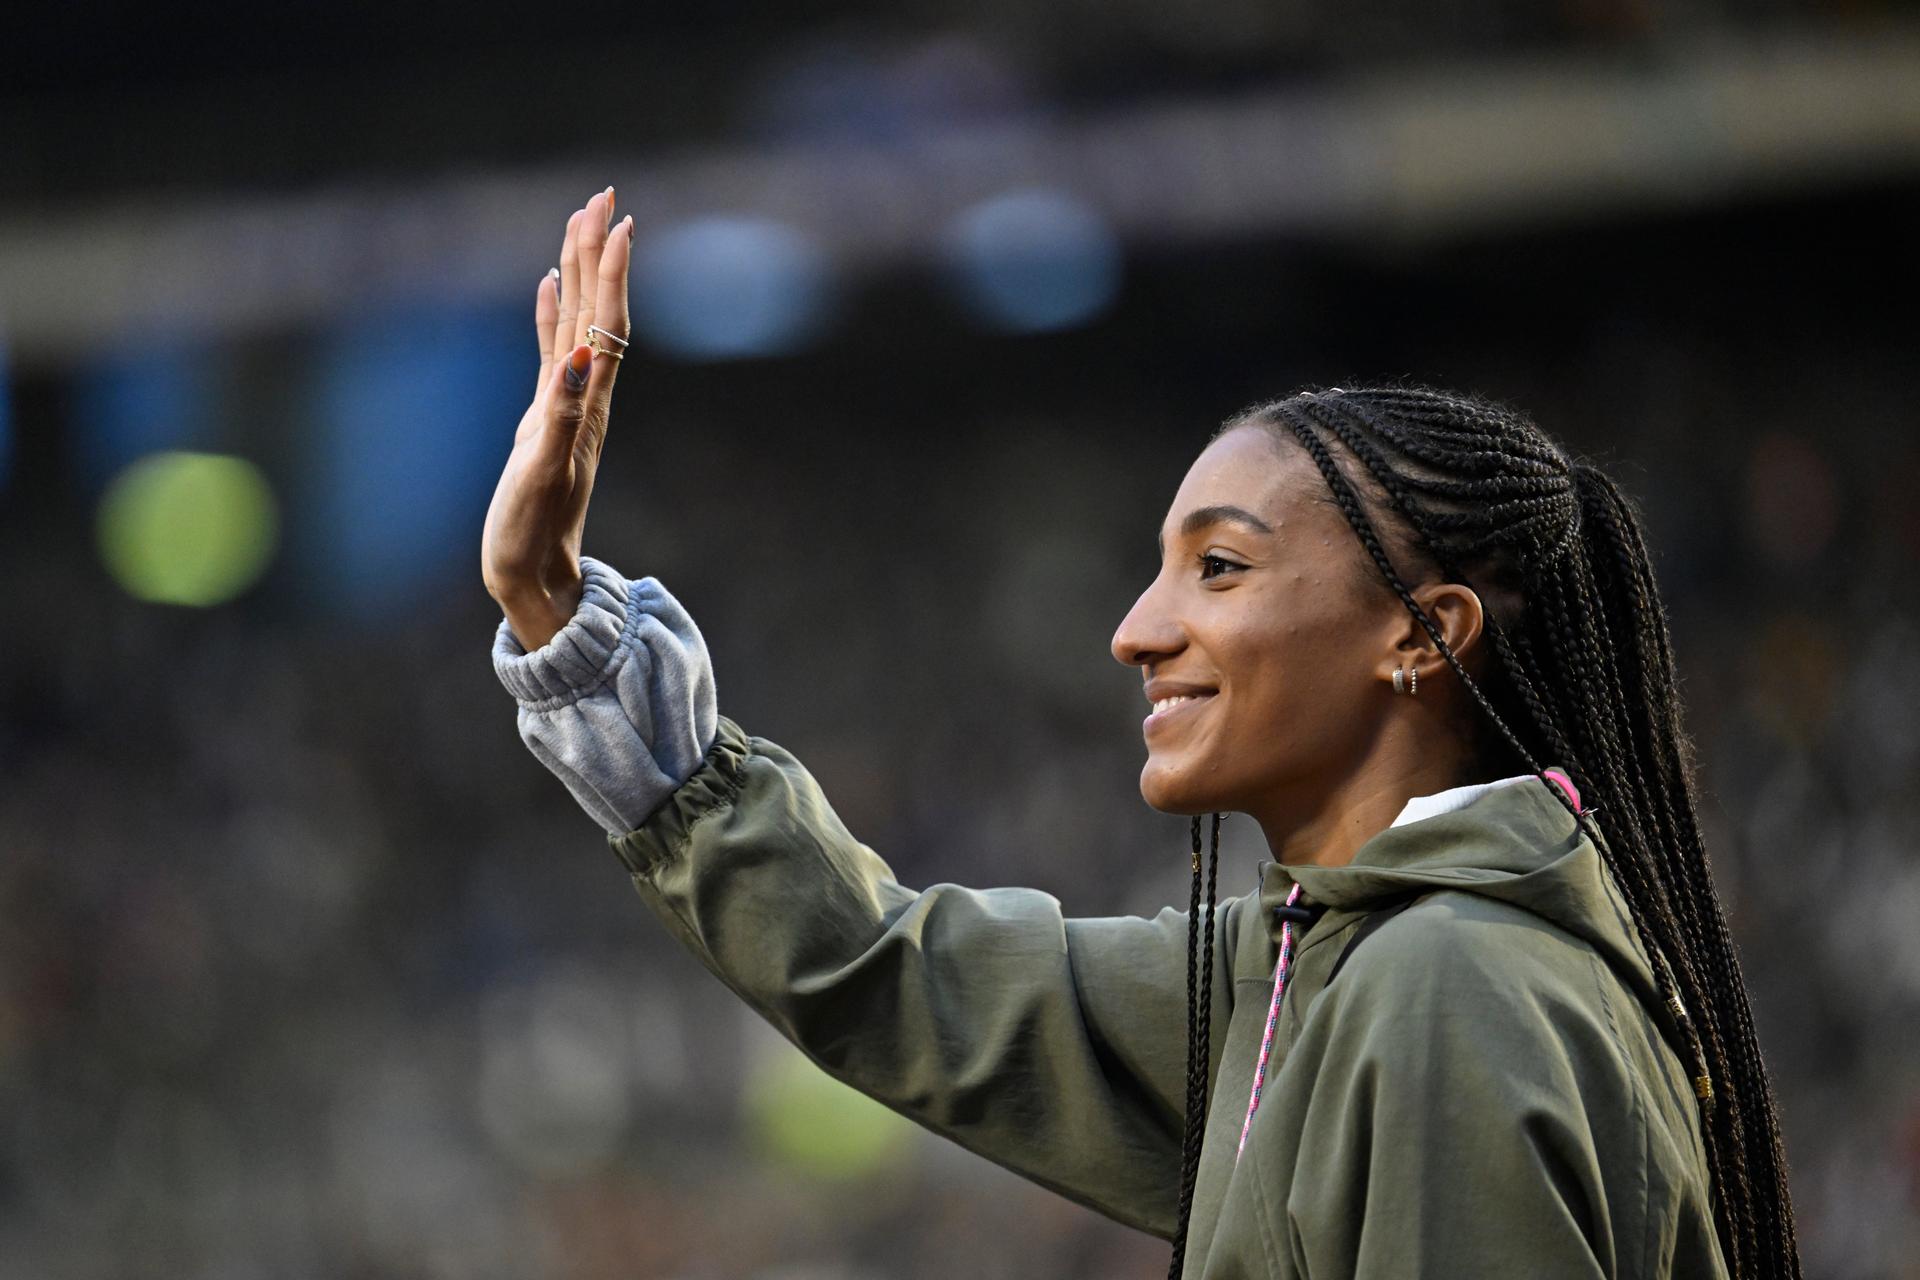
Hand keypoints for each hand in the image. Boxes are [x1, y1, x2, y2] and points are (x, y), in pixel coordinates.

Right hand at [482, 186, 633, 649]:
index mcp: (587, 405)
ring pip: (578, 324)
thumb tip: (583, 360)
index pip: (607, 324)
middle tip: (602, 196)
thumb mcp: (544, 474)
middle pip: (599, 311)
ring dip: (581, 273)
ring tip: (579, 223)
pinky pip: (552, 351)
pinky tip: (549, 287)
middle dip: (599, 253)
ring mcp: (566, 406)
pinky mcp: (545, 419)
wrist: (533, 578)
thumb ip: (563, 416)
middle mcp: (584, 398)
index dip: (611, 272)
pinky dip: (553, 314)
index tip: (618, 220)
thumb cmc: (532, 533)